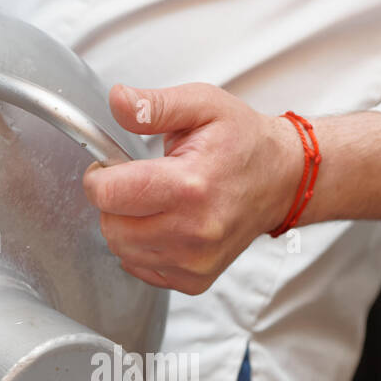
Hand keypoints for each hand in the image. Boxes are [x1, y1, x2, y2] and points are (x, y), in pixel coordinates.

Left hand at [83, 83, 303, 294]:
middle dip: (112, 203)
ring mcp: (195, 260)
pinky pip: (141, 269)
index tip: (109, 167)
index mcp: (190, 185)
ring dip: (127, 226)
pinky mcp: (195, 279)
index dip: (98, 177)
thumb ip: (154, 106)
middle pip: (111, 227)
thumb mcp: (202, 105)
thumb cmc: (243, 141)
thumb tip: (117, 101)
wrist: (282, 180)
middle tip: (136, 183)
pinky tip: (165, 224)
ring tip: (155, 202)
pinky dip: (143, 248)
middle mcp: (194, 230)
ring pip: (122, 251)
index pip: (109, 194)